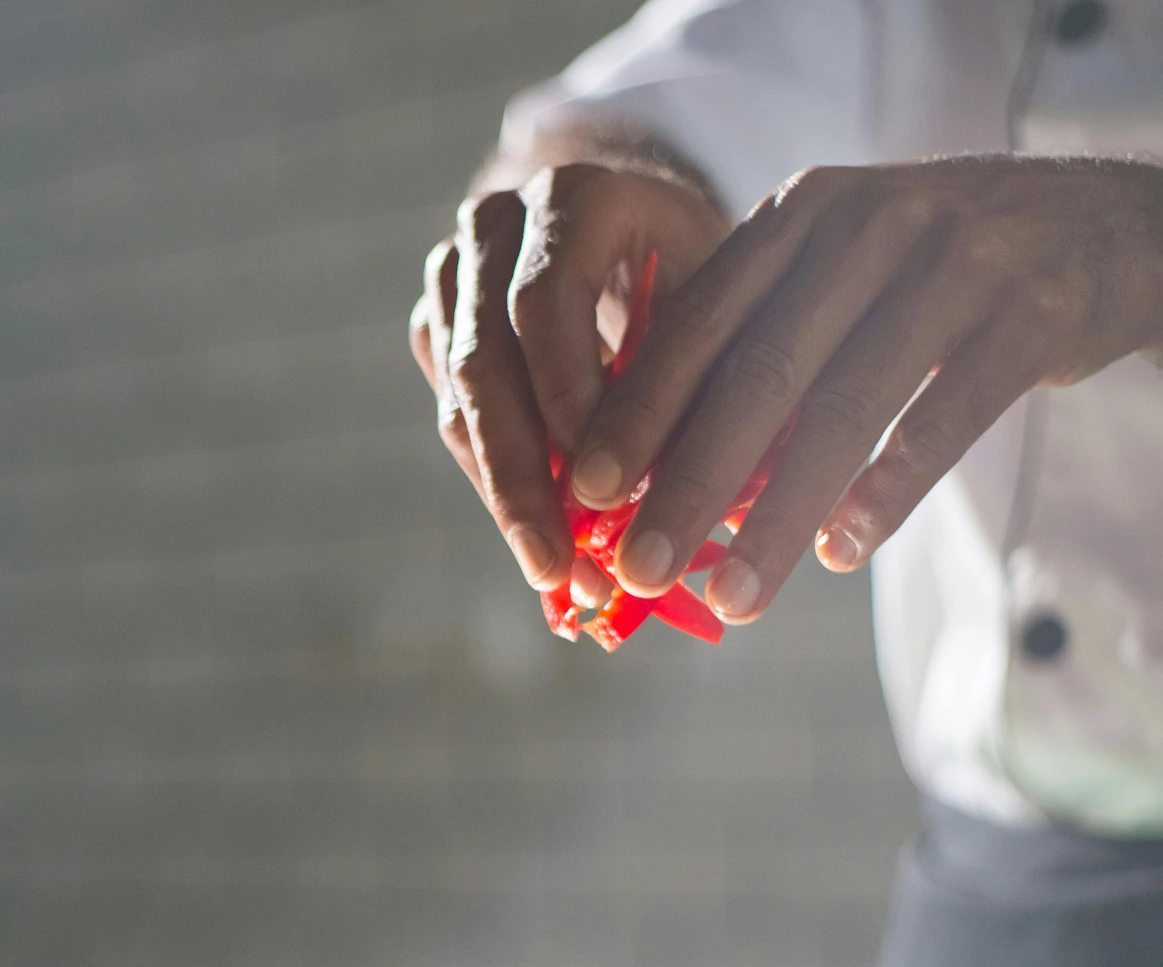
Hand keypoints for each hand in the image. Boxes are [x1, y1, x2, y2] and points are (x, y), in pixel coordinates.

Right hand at [408, 164, 728, 614]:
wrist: (638, 224)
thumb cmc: (702, 269)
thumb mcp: (726, 300)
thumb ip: (708, 381)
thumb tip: (708, 503)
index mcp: (574, 196)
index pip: (543, 305)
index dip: (566, 401)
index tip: (603, 492)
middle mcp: (497, 224)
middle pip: (485, 363)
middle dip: (523, 477)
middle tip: (561, 566)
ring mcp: (453, 274)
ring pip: (459, 400)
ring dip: (505, 495)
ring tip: (556, 574)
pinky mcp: (436, 324)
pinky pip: (453, 417)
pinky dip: (495, 483)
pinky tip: (540, 541)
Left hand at [569, 157, 1162, 620]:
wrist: (1109, 229)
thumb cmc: (935, 275)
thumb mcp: (841, 276)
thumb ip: (760, 351)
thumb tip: (656, 480)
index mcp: (802, 215)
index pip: (697, 322)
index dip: (638, 411)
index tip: (586, 494)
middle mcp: (869, 224)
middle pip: (760, 372)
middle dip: (691, 482)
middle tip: (640, 569)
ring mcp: (958, 261)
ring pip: (846, 407)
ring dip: (780, 514)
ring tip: (734, 595)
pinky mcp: (1034, 311)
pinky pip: (946, 417)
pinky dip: (888, 491)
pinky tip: (840, 553)